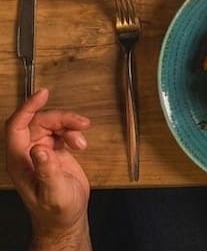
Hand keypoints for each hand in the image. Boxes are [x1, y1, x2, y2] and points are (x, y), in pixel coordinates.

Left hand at [4, 89, 91, 246]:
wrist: (66, 219)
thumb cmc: (56, 210)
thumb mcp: (52, 191)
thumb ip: (46, 170)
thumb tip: (39, 149)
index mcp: (20, 160)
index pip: (16, 126)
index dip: (27, 108)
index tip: (43, 94)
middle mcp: (27, 153)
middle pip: (39, 122)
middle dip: (60, 119)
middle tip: (81, 124)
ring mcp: (41, 151)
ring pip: (52, 125)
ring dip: (69, 127)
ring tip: (82, 141)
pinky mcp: (54, 152)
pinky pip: (62, 132)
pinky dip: (73, 133)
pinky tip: (81, 145)